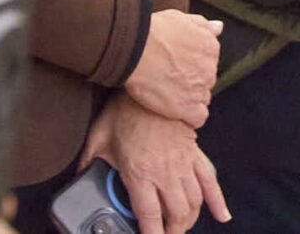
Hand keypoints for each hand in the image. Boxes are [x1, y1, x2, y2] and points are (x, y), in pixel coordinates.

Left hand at [84, 96, 230, 233]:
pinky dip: (218, 200)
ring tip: (180, 227)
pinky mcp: (194, 152)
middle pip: (177, 214)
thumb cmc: (124, 111)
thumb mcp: (98, 139)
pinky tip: (222, 216)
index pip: (150, 215)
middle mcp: (166, 172)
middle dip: (172, 231)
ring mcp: (184, 162)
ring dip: (189, 220)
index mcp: (141, 173)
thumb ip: (88, 163)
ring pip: (194, 201)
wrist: (152, 81)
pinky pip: (210, 179)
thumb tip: (77, 178)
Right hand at [121, 9, 221, 128]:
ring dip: (189, 98)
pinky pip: (198, 118)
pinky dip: (191, 118)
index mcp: (211, 48)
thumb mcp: (182, 19)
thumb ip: (203, 26)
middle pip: (205, 81)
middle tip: (170, 81)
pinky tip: (178, 114)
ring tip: (169, 96)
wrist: (136, 48)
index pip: (208, 63)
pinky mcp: (186, 107)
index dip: (193, 66)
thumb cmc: (155, 31)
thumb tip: (219, 27)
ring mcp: (199, 89)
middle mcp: (210, 69)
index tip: (177, 67)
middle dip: (192, 82)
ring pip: (202, 99)